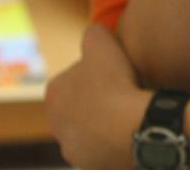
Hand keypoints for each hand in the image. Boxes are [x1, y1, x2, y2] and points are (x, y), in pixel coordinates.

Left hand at [45, 23, 149, 169]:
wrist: (134, 129)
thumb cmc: (116, 84)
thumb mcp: (102, 42)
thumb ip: (93, 33)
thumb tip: (94, 32)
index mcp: (53, 93)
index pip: (75, 77)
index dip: (99, 72)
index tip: (119, 73)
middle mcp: (56, 125)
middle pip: (82, 106)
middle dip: (100, 101)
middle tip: (127, 93)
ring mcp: (73, 151)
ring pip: (93, 131)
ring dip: (108, 125)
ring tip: (133, 115)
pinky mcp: (92, 168)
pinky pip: (106, 151)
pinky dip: (118, 144)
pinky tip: (135, 133)